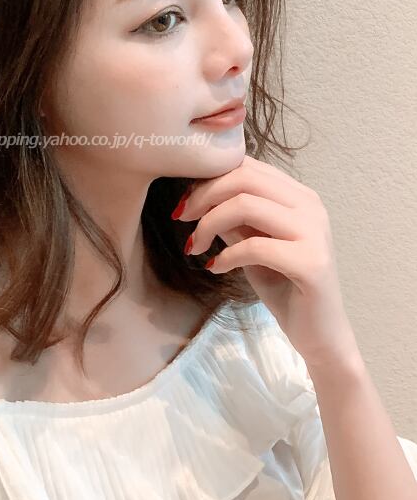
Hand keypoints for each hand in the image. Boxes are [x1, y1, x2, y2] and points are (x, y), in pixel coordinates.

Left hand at [174, 155, 359, 369]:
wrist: (318, 334)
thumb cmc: (281, 283)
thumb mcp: (249, 241)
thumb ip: (232, 216)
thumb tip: (196, 194)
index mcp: (298, 195)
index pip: (247, 166)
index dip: (208, 178)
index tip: (185, 204)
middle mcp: (310, 206)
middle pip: (244, 178)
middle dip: (203, 196)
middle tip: (181, 219)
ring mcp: (315, 232)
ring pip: (246, 205)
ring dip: (208, 224)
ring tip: (194, 247)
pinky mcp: (312, 263)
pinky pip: (255, 246)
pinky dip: (226, 255)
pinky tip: (215, 267)